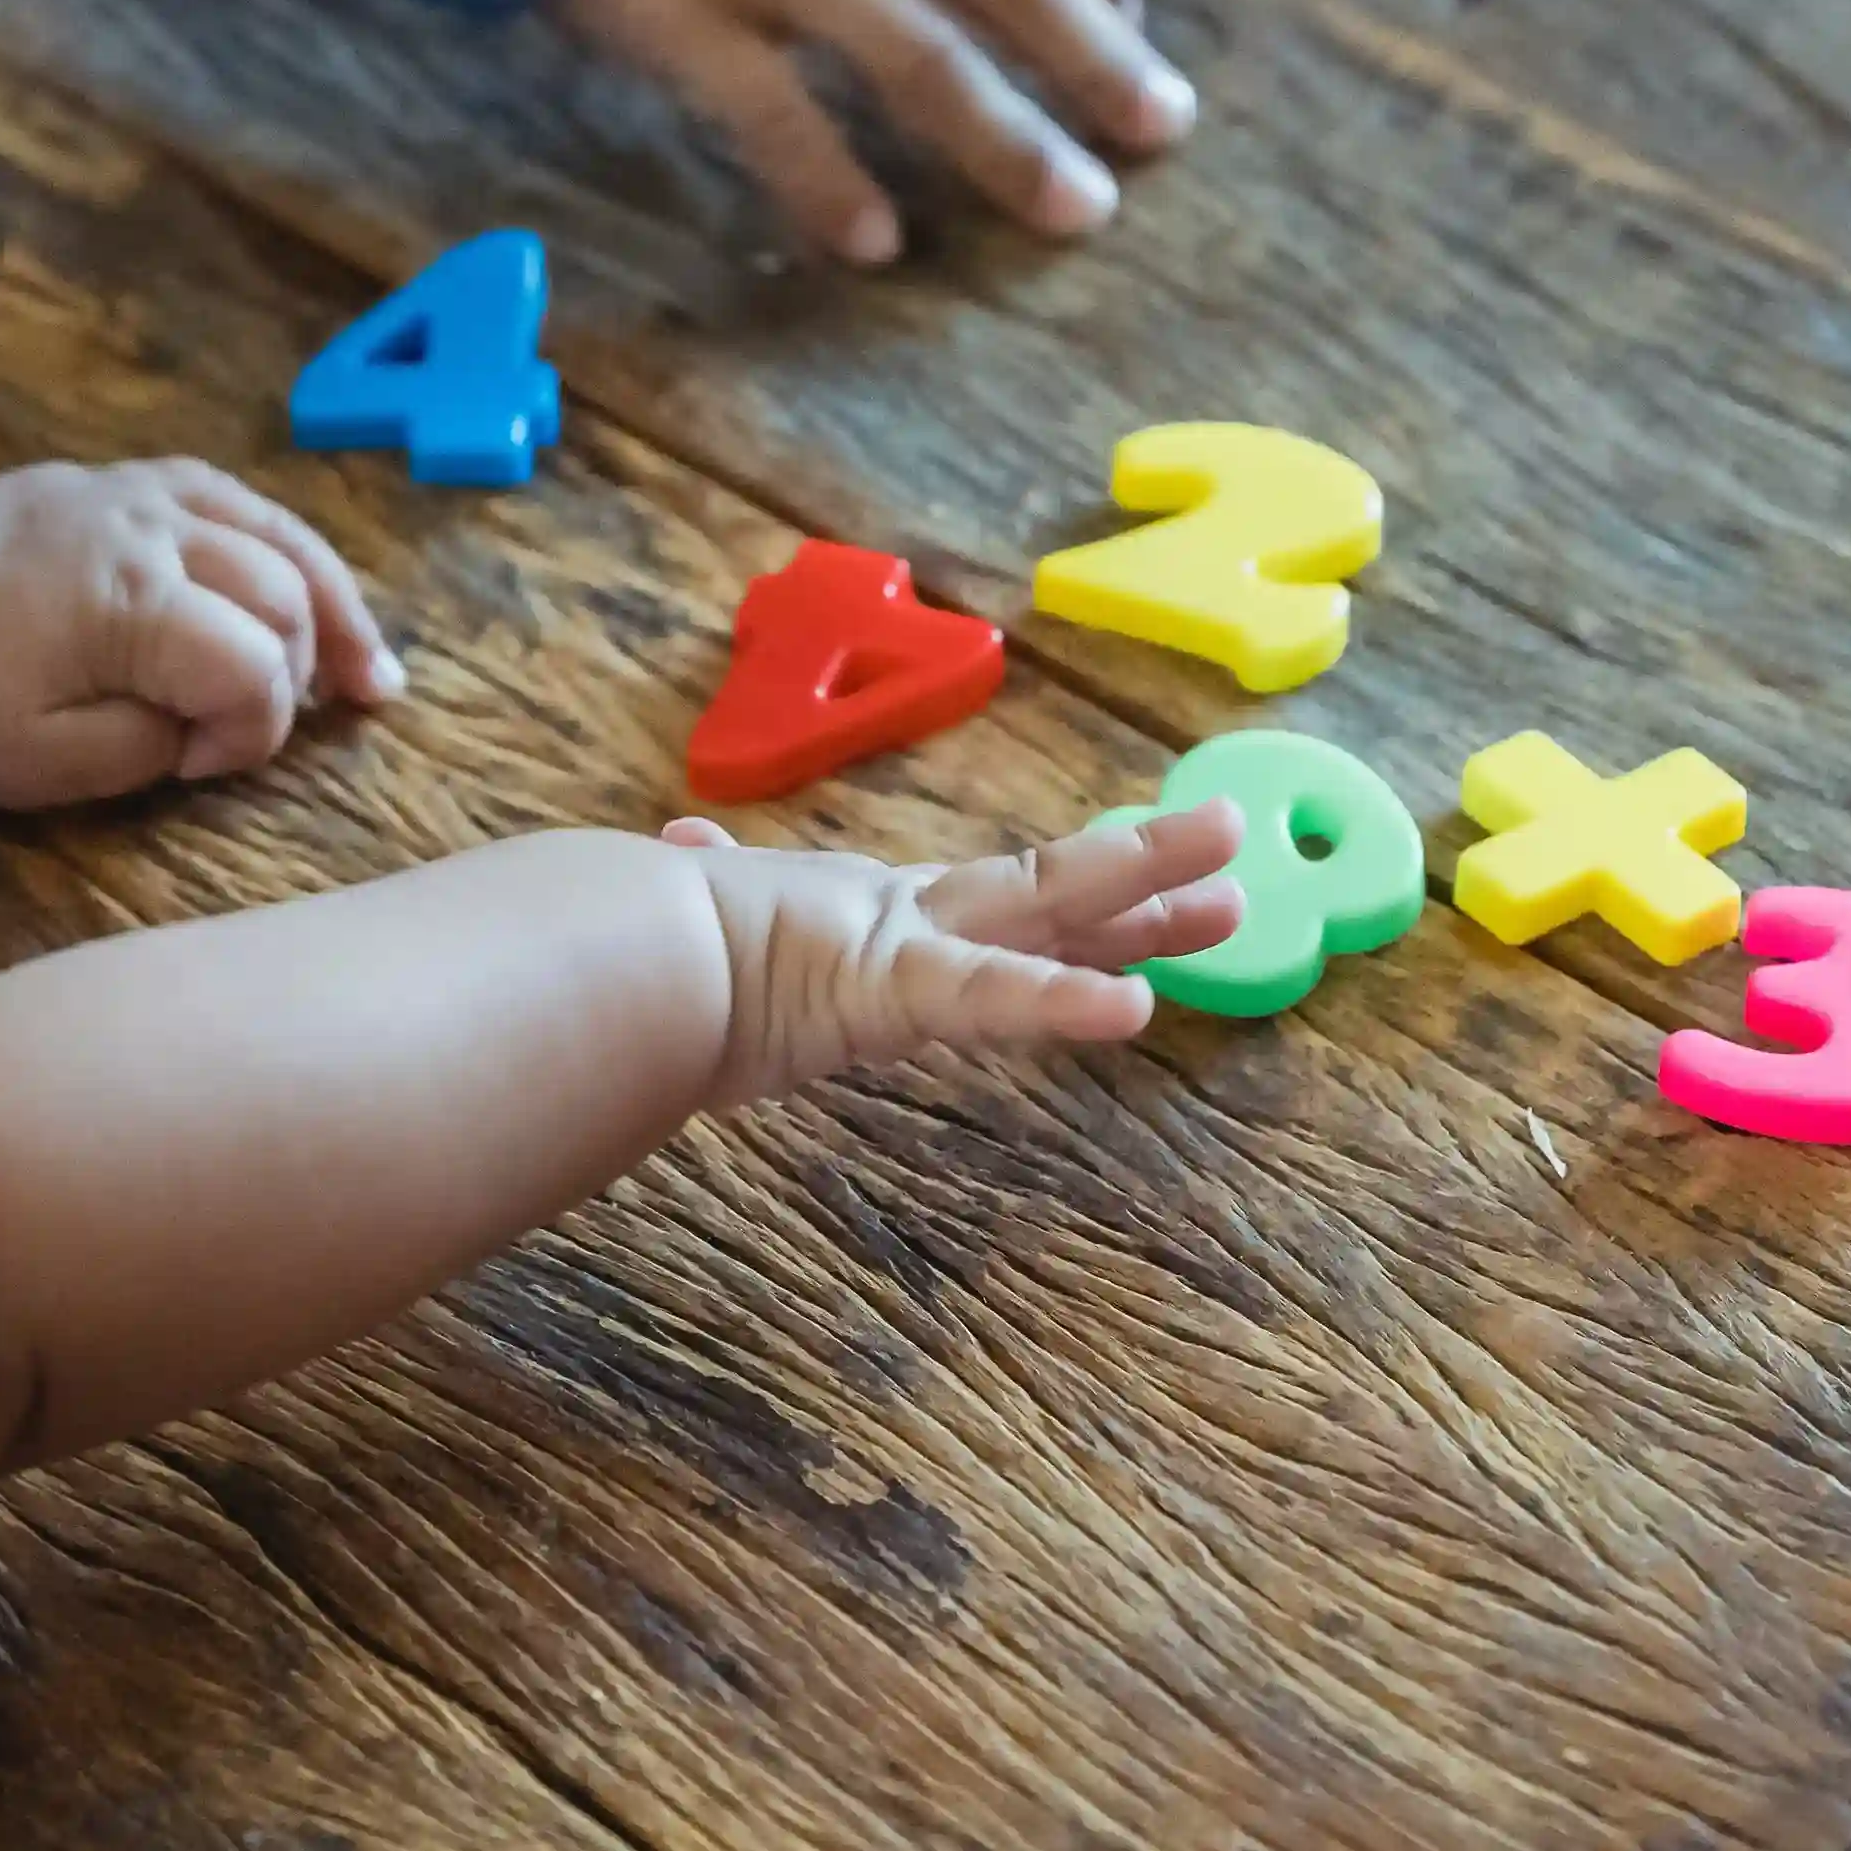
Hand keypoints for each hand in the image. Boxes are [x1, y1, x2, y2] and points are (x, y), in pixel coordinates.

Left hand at [0, 460, 402, 807]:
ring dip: (337, 608)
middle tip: (266, 732)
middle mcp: (158, 533)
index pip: (252, 669)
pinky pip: (246, 503)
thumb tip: (210, 728)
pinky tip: (317, 595)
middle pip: (288, 597)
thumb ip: (144, 751)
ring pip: (286, 538)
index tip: (203, 767)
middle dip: (297, 675)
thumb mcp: (36, 762)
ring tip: (371, 671)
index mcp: (131, 604)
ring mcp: (152, 495)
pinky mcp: (142, 481)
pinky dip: (295, 551)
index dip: (252, 731)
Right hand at [661, 797, 1242, 1104]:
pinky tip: (1136, 1008)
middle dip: (1145, 872)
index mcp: (872, 923)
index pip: (997, 903)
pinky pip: (992, 1000)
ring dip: (1145, 894)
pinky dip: (1064, 1003)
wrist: (613, 951)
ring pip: (1052, 910)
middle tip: (1233, 849)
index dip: (1076, 888)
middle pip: (1052, 891)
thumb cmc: (647, 938)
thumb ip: (700, 875)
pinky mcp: (892, 984)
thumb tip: (675, 842)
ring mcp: (908, 946)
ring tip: (1237, 884)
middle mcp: (907, 922)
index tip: (1147, 879)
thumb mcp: (699, 912)